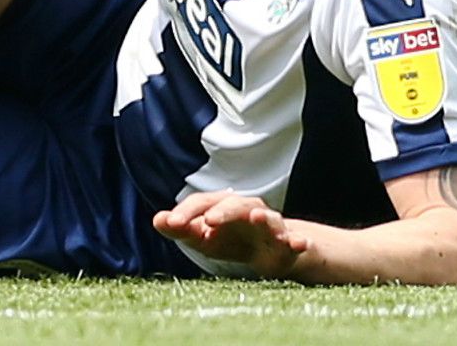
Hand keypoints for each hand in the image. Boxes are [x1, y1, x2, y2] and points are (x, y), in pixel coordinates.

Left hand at [152, 191, 308, 277]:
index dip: (187, 212)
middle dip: (222, 211)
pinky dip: (298, 242)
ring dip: (263, 218)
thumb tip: (157, 220)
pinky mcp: (288, 245)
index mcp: (223, 206)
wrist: (270, 253)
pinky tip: (299, 244)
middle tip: (208, 221)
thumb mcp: (203, 237)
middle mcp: (247, 210)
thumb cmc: (231, 240)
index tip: (172, 224)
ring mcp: (270, 226)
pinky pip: (295, 242)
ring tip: (257, 217)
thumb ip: (182, 229)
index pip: (203, 203)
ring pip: (268, 219)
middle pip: (235, 205)